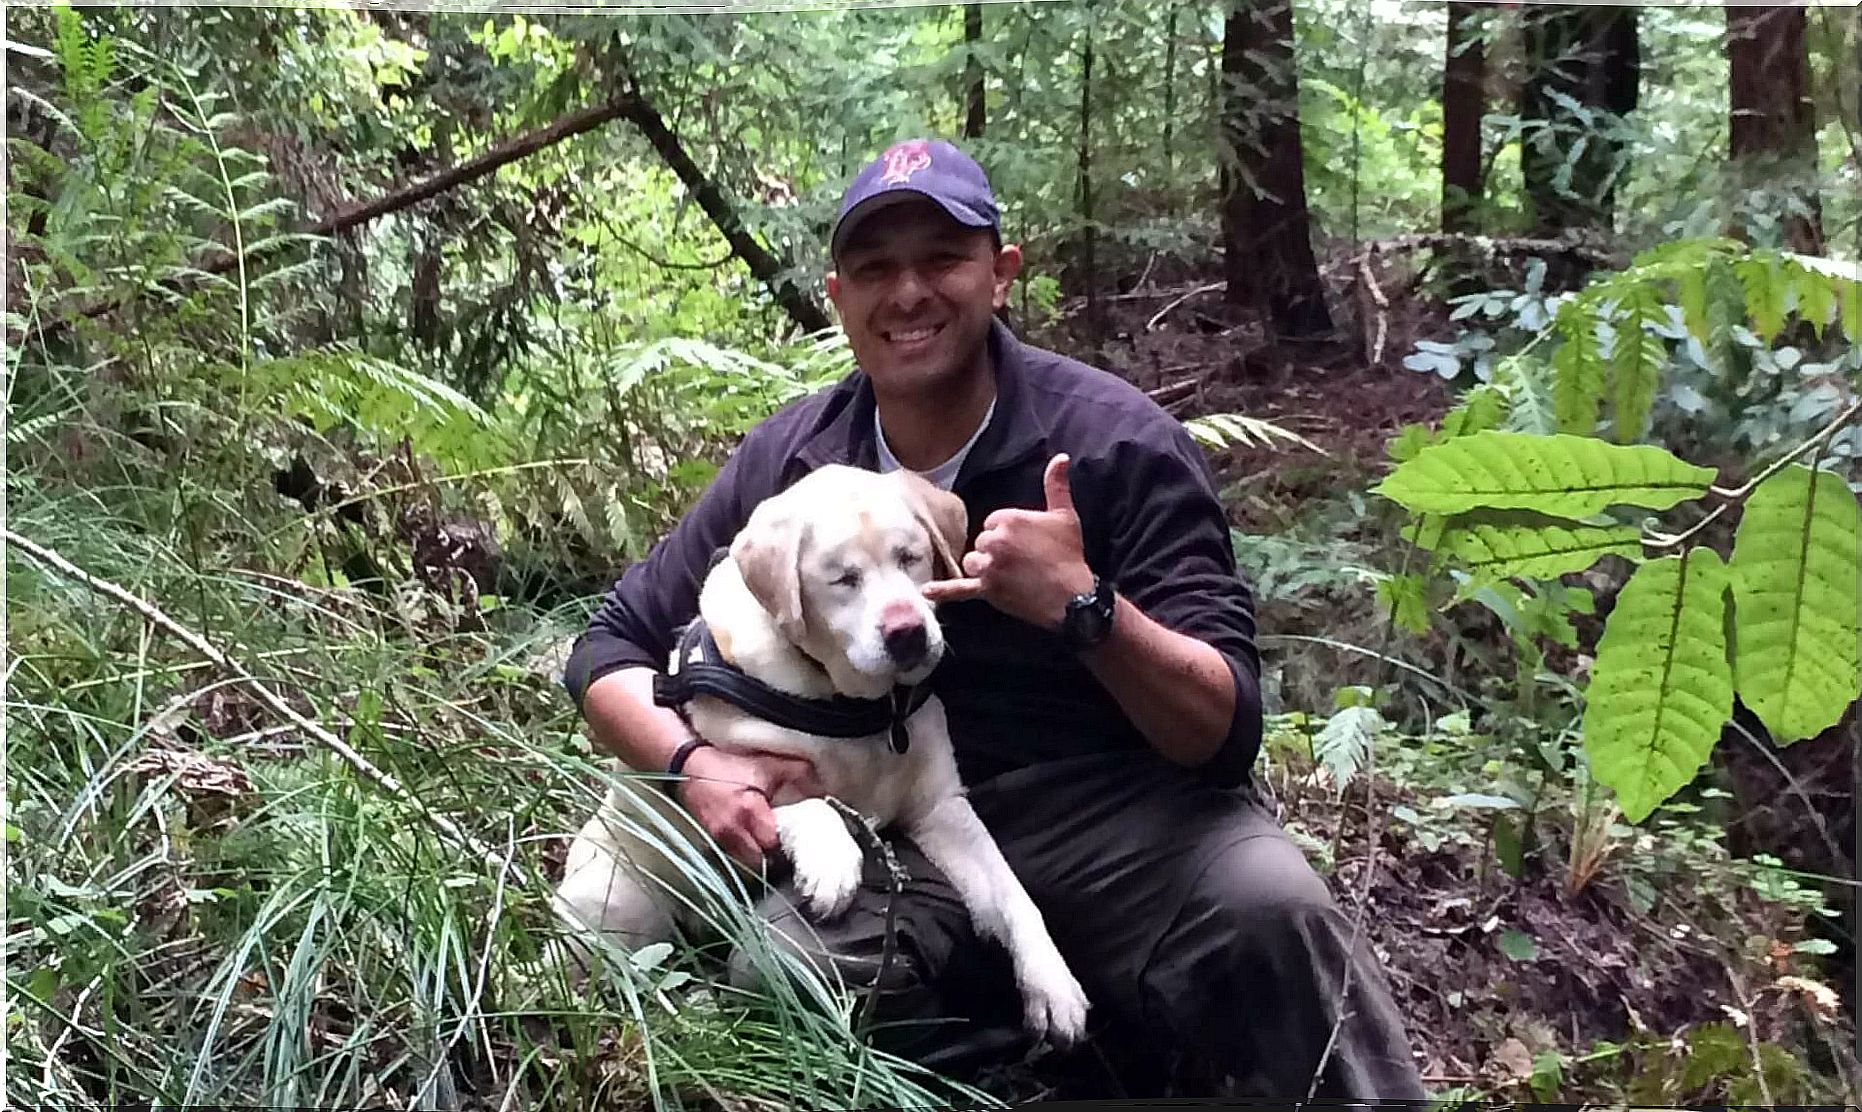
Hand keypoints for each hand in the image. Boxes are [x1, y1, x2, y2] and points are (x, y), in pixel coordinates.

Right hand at [673, 746, 823, 870]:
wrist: (690, 765)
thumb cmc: (728, 765)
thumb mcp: (766, 765)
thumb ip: (798, 774)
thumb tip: (822, 787)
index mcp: (749, 813)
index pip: (773, 845)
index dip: (786, 846)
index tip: (797, 843)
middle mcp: (733, 831)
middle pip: (760, 862)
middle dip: (774, 858)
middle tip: (785, 849)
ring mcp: (720, 839)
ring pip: (746, 863)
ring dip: (759, 858)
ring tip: (770, 848)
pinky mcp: (712, 840)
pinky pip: (734, 857)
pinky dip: (745, 854)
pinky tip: (752, 844)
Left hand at [922, 453, 1093, 630]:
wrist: (1073, 596)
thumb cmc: (1069, 554)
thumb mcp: (1064, 515)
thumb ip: (1057, 484)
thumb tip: (1061, 457)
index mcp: (1008, 518)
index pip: (992, 521)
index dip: (1007, 533)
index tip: (1025, 543)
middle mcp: (994, 540)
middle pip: (981, 542)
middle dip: (996, 550)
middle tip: (1021, 561)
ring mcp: (989, 566)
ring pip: (972, 561)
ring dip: (984, 567)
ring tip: (1006, 574)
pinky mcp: (987, 589)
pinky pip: (960, 589)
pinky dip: (944, 591)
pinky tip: (926, 592)